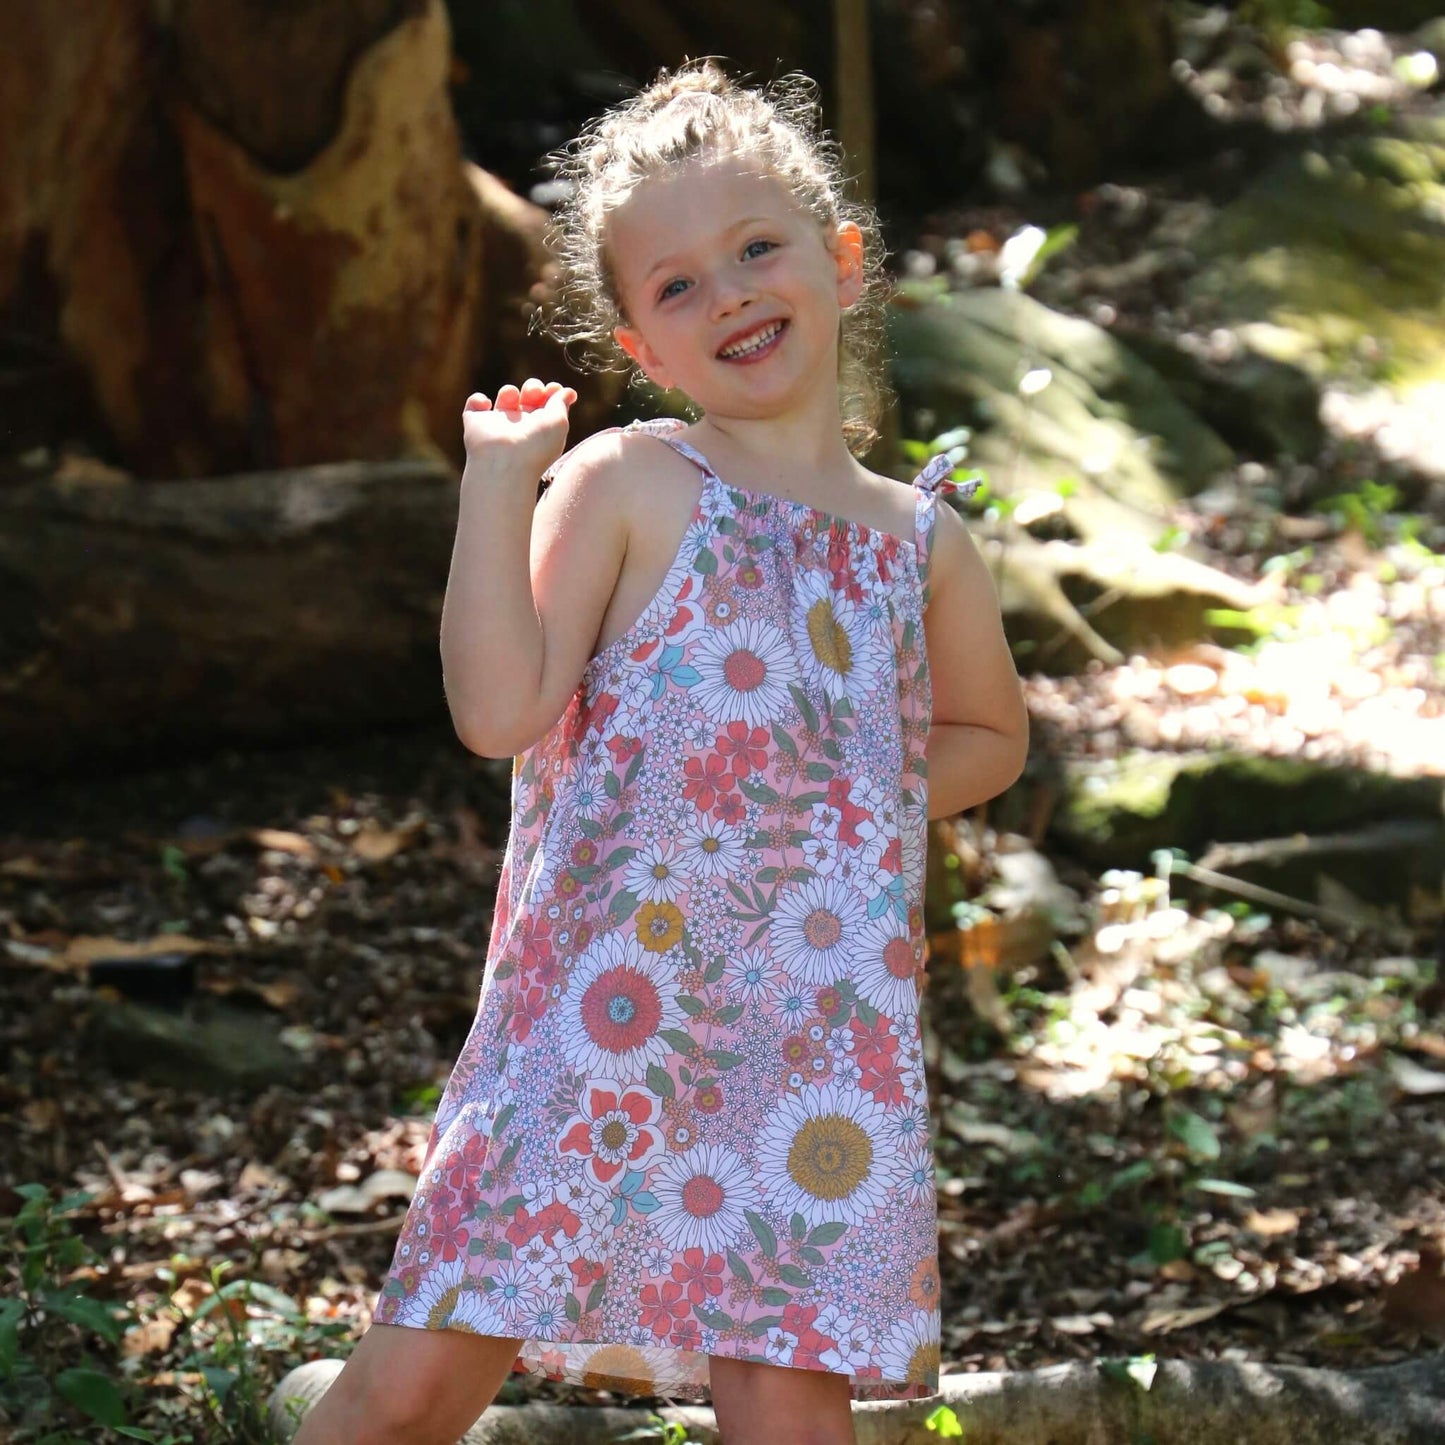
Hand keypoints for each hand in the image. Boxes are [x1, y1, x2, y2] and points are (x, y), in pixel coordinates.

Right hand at [461, 378, 578, 480]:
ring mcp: (498, 424)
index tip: (554, 388)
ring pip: (505, 396)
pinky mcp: (477, 423)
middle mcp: (522, 425)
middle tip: (534, 393)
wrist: (504, 462)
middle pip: (528, 396)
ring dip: (509, 391)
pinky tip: (487, 406)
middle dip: (533, 387)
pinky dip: (478, 400)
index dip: (551, 392)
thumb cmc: (536, 445)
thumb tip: (568, 392)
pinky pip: (475, 404)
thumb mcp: (559, 422)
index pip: (548, 404)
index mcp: (542, 427)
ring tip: (511, 399)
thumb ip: (561, 403)